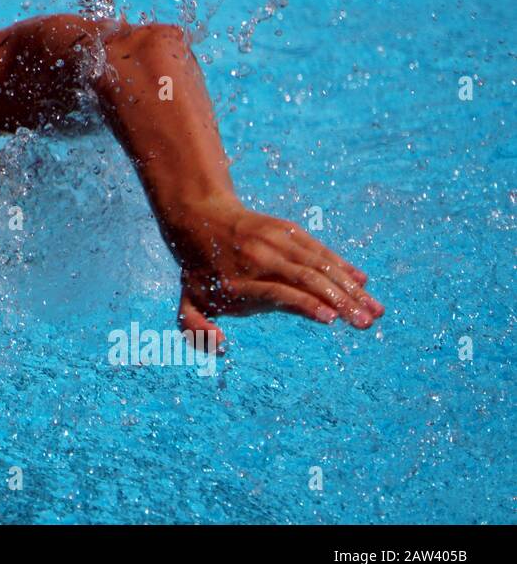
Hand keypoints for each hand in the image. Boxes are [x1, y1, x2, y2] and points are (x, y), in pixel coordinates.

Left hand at [167, 197, 383, 350]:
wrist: (199, 218)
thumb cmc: (200, 272)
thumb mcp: (188, 302)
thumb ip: (195, 328)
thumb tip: (221, 346)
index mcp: (237, 283)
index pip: (275, 292)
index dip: (303, 303)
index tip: (330, 319)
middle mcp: (259, 259)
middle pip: (305, 279)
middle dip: (339, 301)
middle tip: (366, 323)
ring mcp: (274, 242)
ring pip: (319, 264)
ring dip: (350, 288)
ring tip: (375, 311)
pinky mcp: (287, 230)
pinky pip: (318, 250)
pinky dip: (342, 266)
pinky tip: (363, 283)